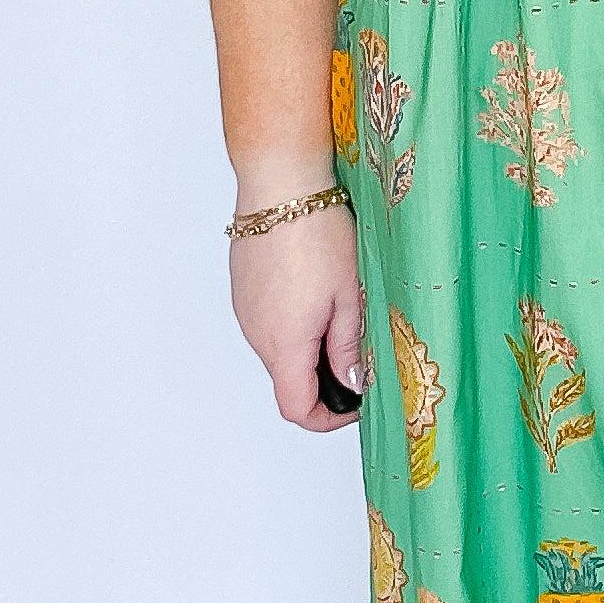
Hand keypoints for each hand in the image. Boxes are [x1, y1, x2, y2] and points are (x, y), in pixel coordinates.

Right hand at [229, 192, 365, 432]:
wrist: (280, 184)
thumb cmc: (317, 232)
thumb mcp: (350, 293)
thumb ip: (349, 345)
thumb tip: (353, 381)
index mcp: (285, 341)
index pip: (296, 408)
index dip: (328, 418)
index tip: (356, 403)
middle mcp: (257, 333)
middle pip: (288, 380)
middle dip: (324, 379)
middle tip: (359, 354)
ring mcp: (245, 312)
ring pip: (279, 351)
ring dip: (309, 348)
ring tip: (341, 313)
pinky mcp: (244, 291)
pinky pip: (268, 324)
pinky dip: (293, 324)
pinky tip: (317, 293)